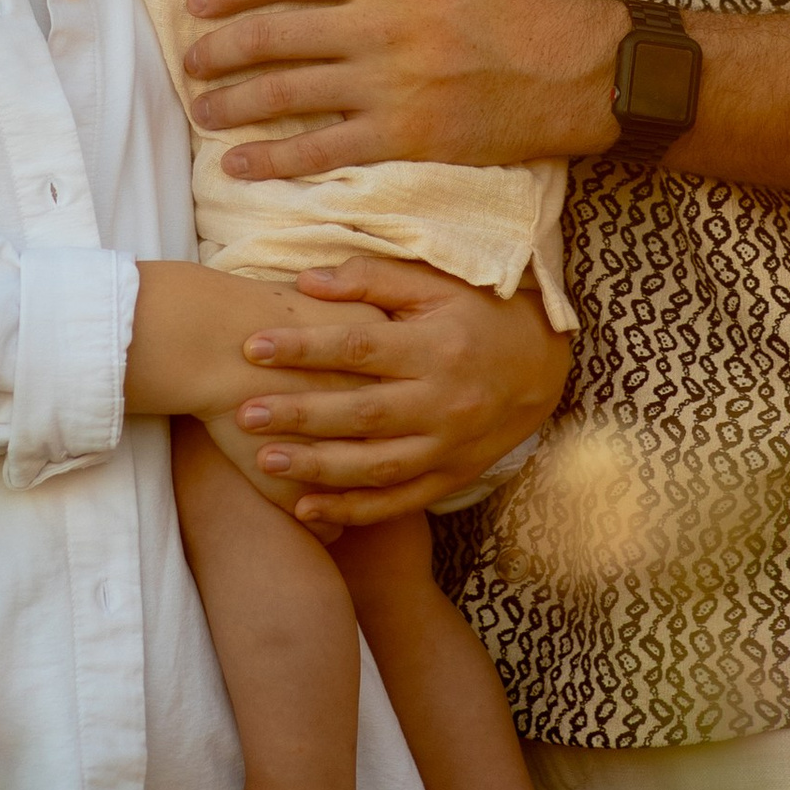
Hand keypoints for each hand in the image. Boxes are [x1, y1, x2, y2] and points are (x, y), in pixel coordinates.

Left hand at [182, 0, 627, 180]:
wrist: (577, 73)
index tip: (199, 0)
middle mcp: (381, 26)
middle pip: (276, 35)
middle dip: (221, 49)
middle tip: (190, 60)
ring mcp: (390, 84)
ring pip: (290, 92)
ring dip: (235, 103)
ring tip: (202, 110)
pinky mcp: (404, 136)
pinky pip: (325, 149)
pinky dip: (276, 159)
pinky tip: (241, 164)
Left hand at [235, 259, 571, 526]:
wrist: (542, 366)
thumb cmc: (478, 314)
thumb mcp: (436, 285)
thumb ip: (372, 280)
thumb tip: (305, 281)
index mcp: (438, 347)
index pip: (360, 348)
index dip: (304, 348)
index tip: (252, 346)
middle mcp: (444, 401)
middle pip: (362, 413)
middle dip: (300, 415)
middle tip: (246, 413)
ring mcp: (449, 446)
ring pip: (376, 466)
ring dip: (318, 468)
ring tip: (265, 462)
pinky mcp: (452, 476)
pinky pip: (398, 501)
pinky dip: (353, 510)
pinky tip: (307, 509)